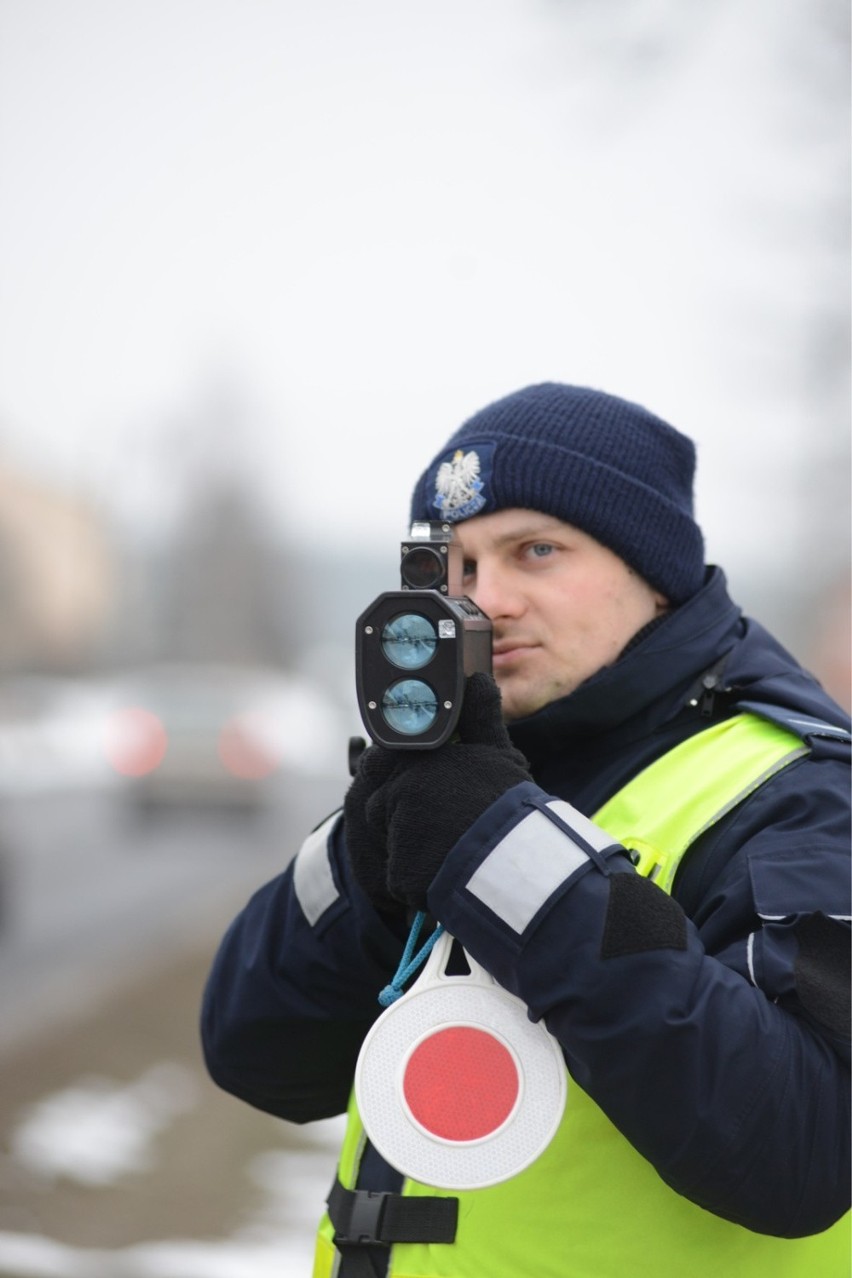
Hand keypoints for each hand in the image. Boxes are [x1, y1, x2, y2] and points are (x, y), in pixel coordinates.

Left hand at [345, 673, 531, 912]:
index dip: (400, 772)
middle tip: (440, 818)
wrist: (513, 860)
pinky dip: (416, 871)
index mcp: (418, 760)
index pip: (384, 759)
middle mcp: (400, 791)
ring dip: (410, 841)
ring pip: (390, 835)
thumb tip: (477, 679)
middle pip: (383, 800)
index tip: (424, 784)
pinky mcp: (399, 870)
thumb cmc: (506, 803)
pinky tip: (443, 867)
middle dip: (401, 809)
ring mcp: (396, 832)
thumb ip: (480, 717)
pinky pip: (399, 869)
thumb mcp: (498, 754)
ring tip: (447, 844)